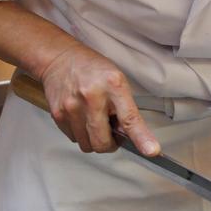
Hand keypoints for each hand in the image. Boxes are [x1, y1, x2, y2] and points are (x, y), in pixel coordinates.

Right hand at [38, 41, 159, 155]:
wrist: (59, 59)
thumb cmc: (92, 69)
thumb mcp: (118, 80)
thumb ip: (126, 108)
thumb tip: (130, 136)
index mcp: (113, 85)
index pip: (130, 118)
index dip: (141, 138)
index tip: (151, 151)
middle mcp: (92, 97)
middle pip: (103, 141)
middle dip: (110, 143)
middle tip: (112, 130)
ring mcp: (72, 107)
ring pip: (87, 145)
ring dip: (94, 139)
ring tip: (95, 120)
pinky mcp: (58, 115)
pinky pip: (74, 139)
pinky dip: (81, 134)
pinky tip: (82, 117)